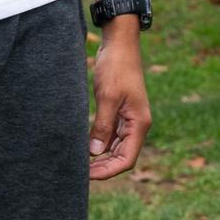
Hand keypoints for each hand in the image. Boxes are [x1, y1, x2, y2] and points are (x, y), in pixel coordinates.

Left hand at [88, 25, 151, 180]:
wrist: (120, 44)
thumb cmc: (117, 67)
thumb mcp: (108, 97)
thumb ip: (102, 125)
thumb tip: (94, 152)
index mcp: (139, 123)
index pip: (127, 159)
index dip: (108, 171)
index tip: (88, 175)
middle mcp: (137, 124)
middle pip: (121, 156)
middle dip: (102, 167)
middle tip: (79, 172)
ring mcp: (129, 119)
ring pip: (116, 148)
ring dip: (100, 157)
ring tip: (80, 163)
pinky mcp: (120, 112)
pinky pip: (111, 136)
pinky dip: (100, 144)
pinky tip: (85, 147)